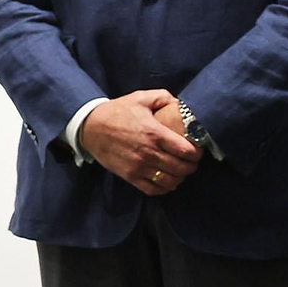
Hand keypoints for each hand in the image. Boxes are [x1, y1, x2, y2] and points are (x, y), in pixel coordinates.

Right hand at [77, 89, 200, 195]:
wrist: (90, 126)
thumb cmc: (117, 112)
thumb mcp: (140, 98)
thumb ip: (163, 97)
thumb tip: (180, 104)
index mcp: (154, 133)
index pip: (186, 151)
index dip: (196, 153)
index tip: (197, 150)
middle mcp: (149, 153)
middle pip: (182, 168)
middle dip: (191, 166)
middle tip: (191, 161)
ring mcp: (139, 167)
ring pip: (170, 181)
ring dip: (180, 178)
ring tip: (180, 171)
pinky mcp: (130, 176)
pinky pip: (154, 189)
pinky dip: (165, 188)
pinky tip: (167, 181)